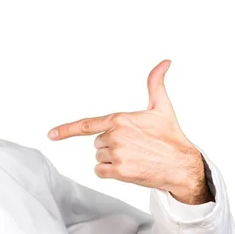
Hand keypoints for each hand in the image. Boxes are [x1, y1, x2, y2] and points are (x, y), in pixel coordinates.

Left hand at [47, 60, 212, 204]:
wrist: (183, 165)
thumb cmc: (171, 137)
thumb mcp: (162, 107)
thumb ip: (155, 83)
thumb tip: (164, 62)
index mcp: (120, 119)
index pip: (87, 124)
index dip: (66, 130)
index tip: (50, 134)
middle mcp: (115, 135)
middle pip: (97, 142)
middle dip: (111, 145)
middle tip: (133, 146)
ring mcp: (117, 154)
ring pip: (99, 157)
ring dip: (112, 159)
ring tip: (134, 157)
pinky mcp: (119, 171)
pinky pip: (100, 171)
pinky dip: (110, 172)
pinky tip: (128, 168)